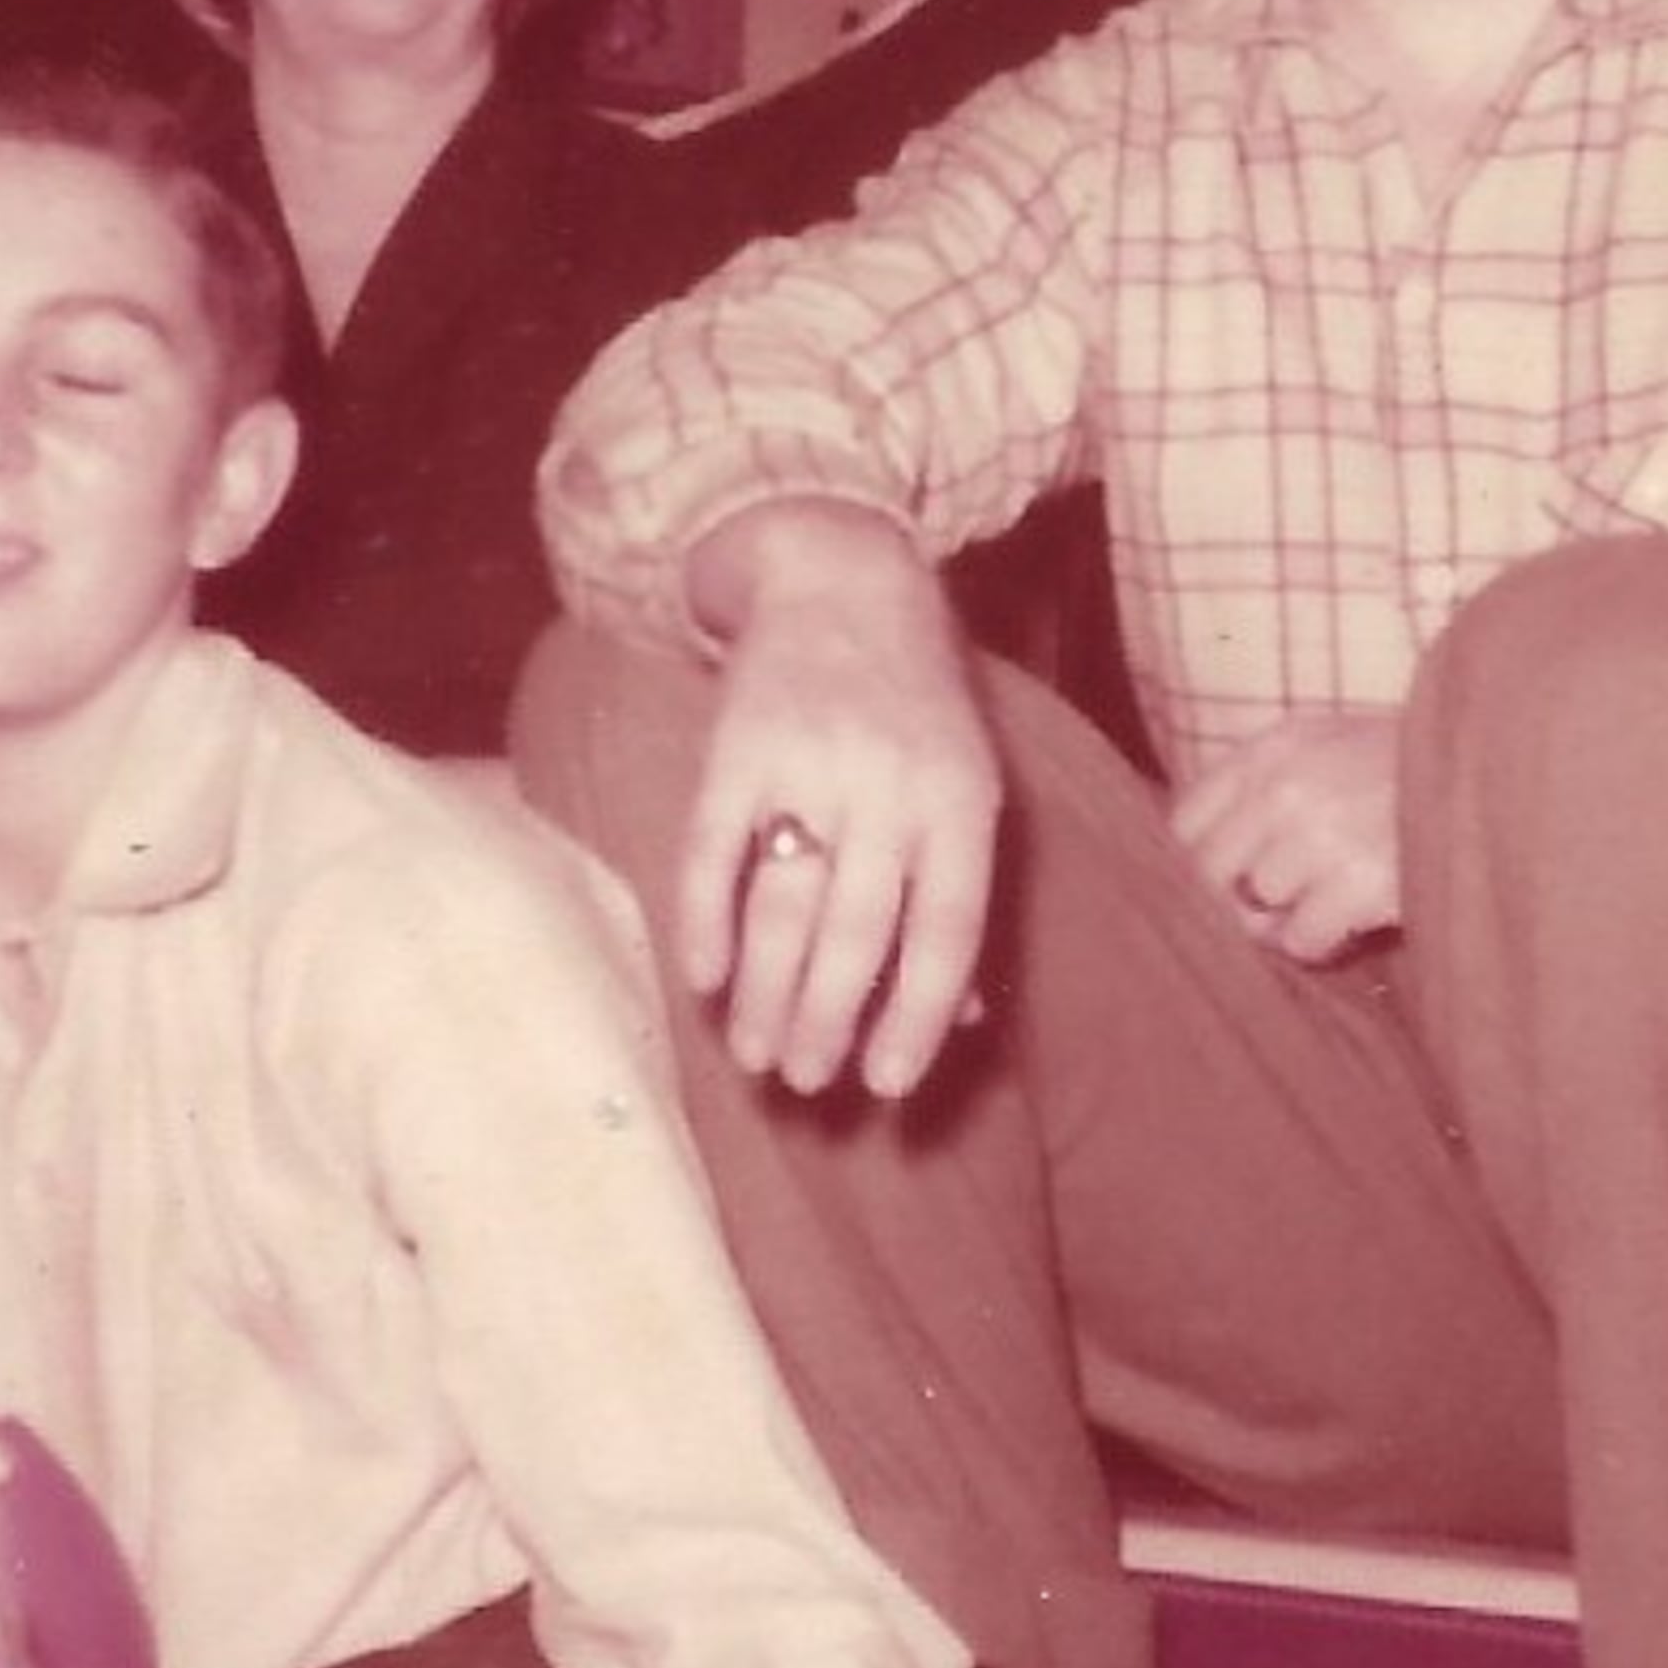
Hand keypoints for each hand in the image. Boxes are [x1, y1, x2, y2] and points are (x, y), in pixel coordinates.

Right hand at [675, 502, 1000, 1097]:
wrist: (842, 581)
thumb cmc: (917, 707)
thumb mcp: (966, 785)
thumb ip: (958, 892)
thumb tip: (962, 1018)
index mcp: (959, 801)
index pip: (945, 930)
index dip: (915, 1016)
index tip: (887, 1086)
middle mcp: (889, 785)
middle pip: (857, 929)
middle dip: (826, 1018)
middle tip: (804, 1080)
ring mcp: (809, 763)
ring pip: (784, 902)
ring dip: (764, 990)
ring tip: (753, 1055)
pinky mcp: (737, 745)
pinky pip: (713, 848)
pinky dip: (703, 918)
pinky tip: (700, 978)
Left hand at [1169, 709, 1405, 963]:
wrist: (1503, 772)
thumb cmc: (1407, 770)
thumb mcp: (1331, 747)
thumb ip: (1265, 787)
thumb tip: (1200, 866)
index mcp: (1275, 748)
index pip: (1184, 822)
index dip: (1201, 864)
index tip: (1227, 883)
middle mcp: (1287, 785)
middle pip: (1207, 872)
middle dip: (1235, 902)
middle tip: (1275, 909)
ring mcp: (1321, 832)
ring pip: (1256, 910)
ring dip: (1287, 921)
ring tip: (1329, 904)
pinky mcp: (1360, 880)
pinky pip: (1301, 938)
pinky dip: (1323, 941)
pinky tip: (1352, 922)